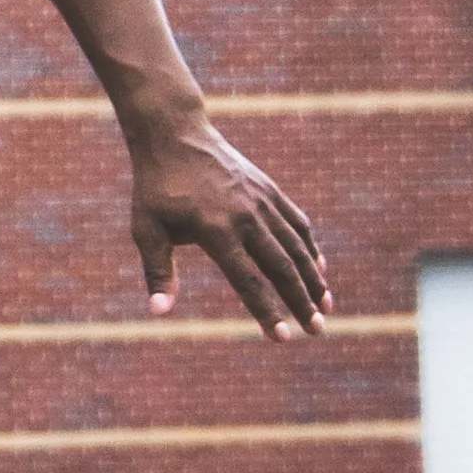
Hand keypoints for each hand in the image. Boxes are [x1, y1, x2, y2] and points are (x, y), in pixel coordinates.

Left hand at [129, 117, 330, 339]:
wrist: (175, 134)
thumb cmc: (156, 187)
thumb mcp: (146, 229)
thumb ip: (157, 271)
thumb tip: (159, 312)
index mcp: (216, 230)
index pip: (247, 281)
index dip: (267, 311)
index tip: (283, 338)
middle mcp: (246, 216)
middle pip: (281, 267)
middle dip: (301, 302)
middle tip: (317, 332)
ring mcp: (262, 201)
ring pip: (296, 247)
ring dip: (314, 279)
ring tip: (326, 309)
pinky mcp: (269, 189)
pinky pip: (297, 223)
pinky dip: (310, 248)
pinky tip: (319, 270)